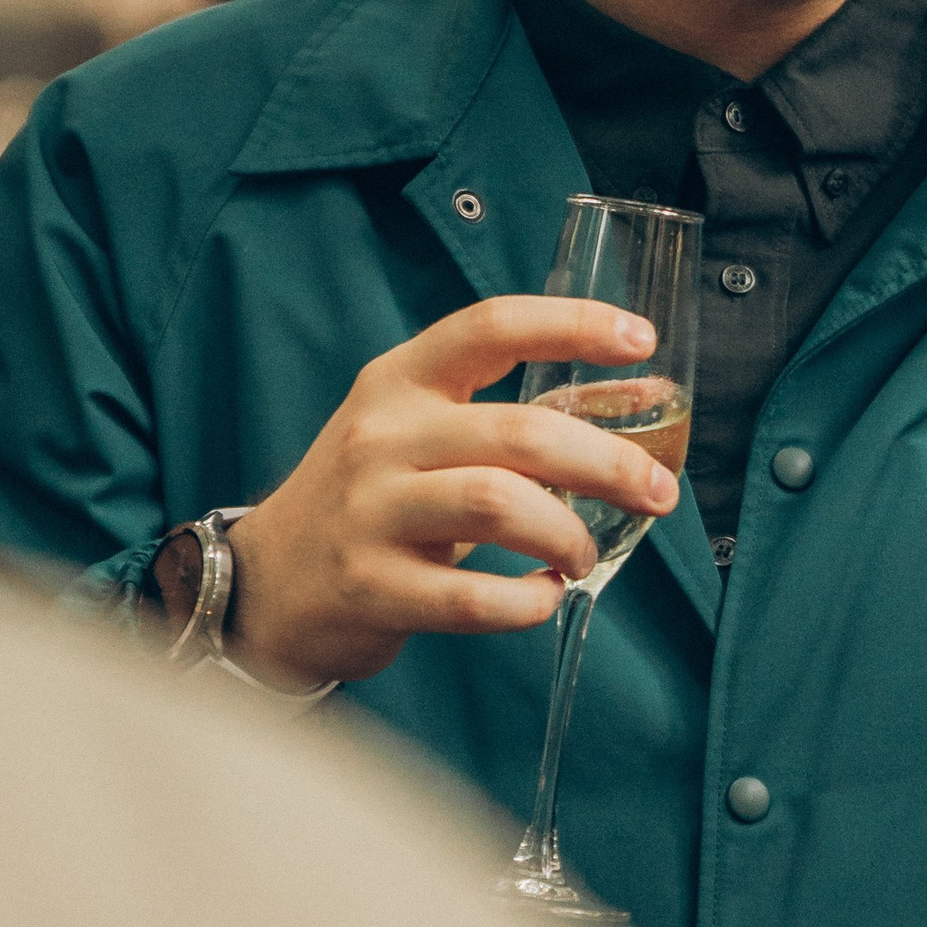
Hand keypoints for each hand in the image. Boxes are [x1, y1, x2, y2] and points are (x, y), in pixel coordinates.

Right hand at [228, 297, 680, 686]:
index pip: (491, 326)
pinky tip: (544, 597)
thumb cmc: (374, 498)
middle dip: (610, 463)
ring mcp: (370, 511)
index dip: (572, 324)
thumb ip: (520, 415)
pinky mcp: (370, 586)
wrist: (267, 582)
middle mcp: (381, 436)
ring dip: (567, 534)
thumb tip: (645, 396)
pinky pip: (470, 597)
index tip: (642, 339)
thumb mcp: (425, 434)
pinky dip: (526, 602)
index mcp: (400, 381)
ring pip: (498, 505)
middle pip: (518, 433)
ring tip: (583, 553)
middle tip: (659, 493)